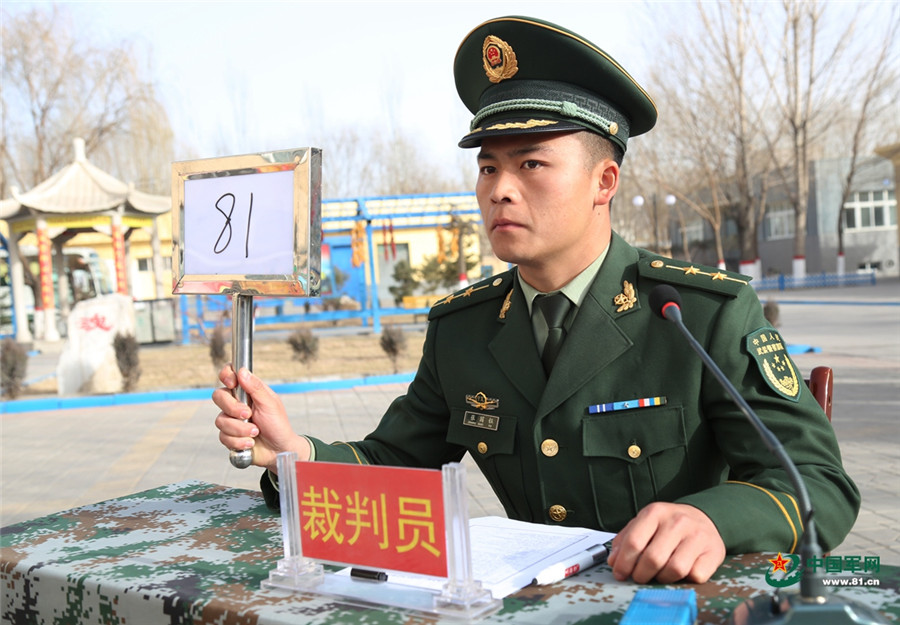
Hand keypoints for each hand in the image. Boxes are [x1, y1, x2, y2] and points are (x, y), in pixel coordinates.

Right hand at [213, 366, 310, 470]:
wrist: (279, 450)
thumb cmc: (278, 425)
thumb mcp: (270, 403)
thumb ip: (255, 387)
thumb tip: (242, 371)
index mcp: (247, 391)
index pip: (229, 375)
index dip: (226, 375)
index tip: (232, 383)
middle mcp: (236, 403)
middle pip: (218, 396)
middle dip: (233, 408)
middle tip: (248, 414)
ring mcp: (231, 419)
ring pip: (220, 420)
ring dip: (240, 428)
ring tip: (256, 432)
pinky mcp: (229, 435)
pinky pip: (223, 436)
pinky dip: (239, 441)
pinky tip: (250, 442)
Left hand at [607, 502, 724, 583]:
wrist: (703, 517)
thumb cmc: (668, 525)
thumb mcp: (644, 523)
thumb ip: (626, 539)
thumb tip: (613, 562)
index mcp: (655, 512)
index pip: (634, 542)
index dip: (624, 563)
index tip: (620, 574)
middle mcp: (677, 522)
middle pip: (653, 559)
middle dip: (641, 574)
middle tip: (639, 578)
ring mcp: (697, 536)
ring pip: (675, 569)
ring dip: (663, 578)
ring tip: (660, 574)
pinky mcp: (713, 552)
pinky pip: (696, 575)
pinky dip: (686, 579)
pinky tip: (682, 572)